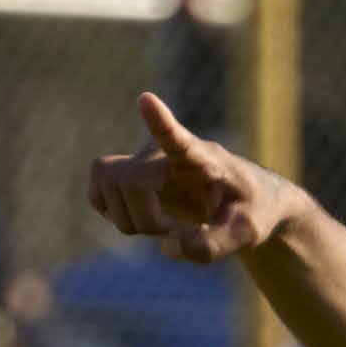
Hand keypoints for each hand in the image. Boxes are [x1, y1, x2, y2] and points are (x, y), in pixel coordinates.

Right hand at [86, 93, 300, 264]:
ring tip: (163, 226)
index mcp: (202, 158)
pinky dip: (114, 215)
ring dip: (129, 221)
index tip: (146, 100)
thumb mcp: (247, 233)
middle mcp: (164, 153)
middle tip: (178, 232)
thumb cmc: (248, 211)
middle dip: (147, 221)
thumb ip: (213, 244)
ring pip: (107, 188)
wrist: (240, 204)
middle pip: (131, 183)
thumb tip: (167, 246)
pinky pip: (97, 194)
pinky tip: (142, 219)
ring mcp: (142, 161)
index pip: (178, 138)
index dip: (160, 122)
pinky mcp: (125, 174)